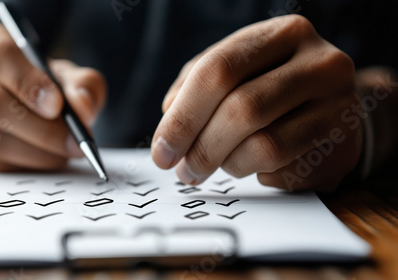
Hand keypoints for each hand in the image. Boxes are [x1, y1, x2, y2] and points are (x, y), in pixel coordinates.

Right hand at [0, 21, 105, 173]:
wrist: (16, 100)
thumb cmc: (40, 84)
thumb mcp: (66, 76)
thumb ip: (83, 86)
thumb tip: (83, 107)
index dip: (28, 83)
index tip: (57, 106)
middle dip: (41, 129)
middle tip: (73, 144)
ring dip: (33, 152)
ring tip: (61, 154)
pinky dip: (17, 166)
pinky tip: (39, 160)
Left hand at [152, 15, 361, 191]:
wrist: (333, 107)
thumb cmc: (273, 87)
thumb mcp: (236, 70)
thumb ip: (196, 85)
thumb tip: (169, 119)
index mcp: (284, 35)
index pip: (218, 70)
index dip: (183, 116)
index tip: (162, 151)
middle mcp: (319, 64)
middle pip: (242, 109)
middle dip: (201, 148)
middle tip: (184, 171)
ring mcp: (339, 107)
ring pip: (265, 147)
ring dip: (229, 165)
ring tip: (221, 163)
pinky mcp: (343, 148)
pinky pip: (284, 172)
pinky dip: (258, 174)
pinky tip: (258, 165)